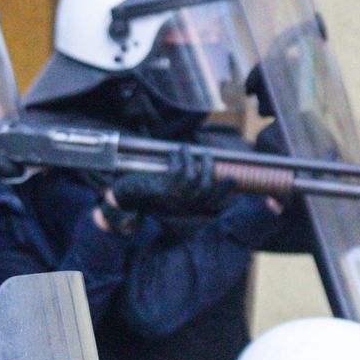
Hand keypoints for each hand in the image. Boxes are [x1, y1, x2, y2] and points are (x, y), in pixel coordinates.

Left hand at [109, 146, 226, 217]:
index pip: (212, 202)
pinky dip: (177, 158)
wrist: (127, 195)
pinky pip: (176, 170)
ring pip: (192, 178)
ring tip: (188, 149)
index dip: (224, 191)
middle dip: (210, 169)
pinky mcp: (162, 189)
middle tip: (207, 154)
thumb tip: (206, 167)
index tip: (232, 178)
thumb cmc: (151, 190)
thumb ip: (187, 186)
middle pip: (205, 188)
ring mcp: (172, 199)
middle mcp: (182, 207)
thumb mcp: (172, 191)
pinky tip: (174, 152)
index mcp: (187, 210)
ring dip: (193, 159)